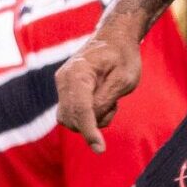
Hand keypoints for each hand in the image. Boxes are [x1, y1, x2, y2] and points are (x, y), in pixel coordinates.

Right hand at [56, 26, 144, 152]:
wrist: (114, 37)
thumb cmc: (122, 56)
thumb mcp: (124, 79)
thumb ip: (105, 101)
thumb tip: (91, 120)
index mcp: (78, 72)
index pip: (80, 109)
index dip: (89, 131)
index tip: (100, 148)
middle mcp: (64, 79)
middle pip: (72, 118)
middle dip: (94, 122)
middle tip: (114, 104)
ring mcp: (62, 84)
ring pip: (70, 119)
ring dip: (92, 119)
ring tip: (109, 99)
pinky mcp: (65, 90)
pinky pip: (72, 113)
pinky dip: (88, 114)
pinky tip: (101, 99)